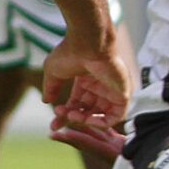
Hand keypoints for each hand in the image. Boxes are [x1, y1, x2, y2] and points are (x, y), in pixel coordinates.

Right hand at [41, 28, 131, 156]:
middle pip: (87, 111)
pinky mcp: (123, 93)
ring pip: (100, 115)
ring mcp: (112, 90)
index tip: (54, 125)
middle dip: (73, 119)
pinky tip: (88, 120)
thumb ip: (51, 87)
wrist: (88, 43)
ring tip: (72, 116)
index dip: (64, 116)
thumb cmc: (70, 53)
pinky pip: (116, 116)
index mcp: (86, 80)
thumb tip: (46, 101)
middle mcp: (99, 86)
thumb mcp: (53, 72)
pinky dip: (102, 122)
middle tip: (61, 119)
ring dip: (85, 120)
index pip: (76, 104)